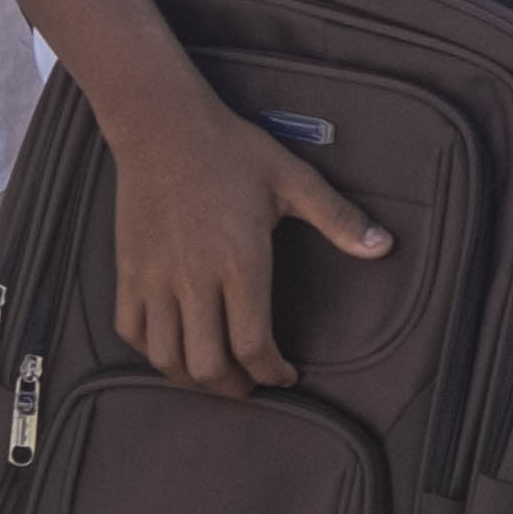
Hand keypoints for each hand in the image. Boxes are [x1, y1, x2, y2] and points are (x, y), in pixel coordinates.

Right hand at [105, 76, 391, 395]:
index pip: (253, 347)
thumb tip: (385, 246)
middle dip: (236, 388)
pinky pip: (131, 331)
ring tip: (216, 373)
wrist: (163, 126)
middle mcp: (195, 279)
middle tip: (253, 383)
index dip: (272, 373)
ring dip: (193, 378)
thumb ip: (339, 219)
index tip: (286, 375)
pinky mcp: (127, 271)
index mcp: (241, 263)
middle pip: (209, 366)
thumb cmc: (232, 151)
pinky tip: (175, 345)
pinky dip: (152, 351)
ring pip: (166, 358)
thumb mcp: (294, 180)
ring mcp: (155, 278)